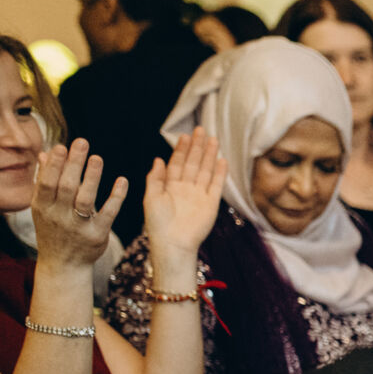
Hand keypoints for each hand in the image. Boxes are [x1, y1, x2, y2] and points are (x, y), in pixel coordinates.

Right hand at [29, 138, 126, 269]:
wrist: (64, 265)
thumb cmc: (53, 231)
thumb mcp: (43, 208)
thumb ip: (44, 180)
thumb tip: (44, 153)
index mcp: (43, 208)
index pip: (47, 182)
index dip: (53, 165)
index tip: (61, 146)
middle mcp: (59, 217)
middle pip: (66, 187)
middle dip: (74, 164)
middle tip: (83, 143)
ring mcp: (78, 227)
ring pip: (86, 199)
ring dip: (92, 178)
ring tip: (98, 158)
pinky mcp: (98, 235)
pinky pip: (108, 213)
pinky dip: (116, 197)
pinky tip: (122, 181)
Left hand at [143, 128, 226, 261]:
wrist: (173, 243)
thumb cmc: (157, 224)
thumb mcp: (150, 197)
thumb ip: (155, 178)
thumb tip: (158, 159)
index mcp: (170, 186)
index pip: (177, 163)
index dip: (181, 149)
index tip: (185, 135)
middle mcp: (186, 188)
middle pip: (193, 163)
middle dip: (197, 147)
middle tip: (201, 130)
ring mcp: (199, 195)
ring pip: (205, 170)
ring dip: (209, 155)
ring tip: (213, 139)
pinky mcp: (210, 204)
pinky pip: (216, 185)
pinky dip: (219, 173)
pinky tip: (222, 160)